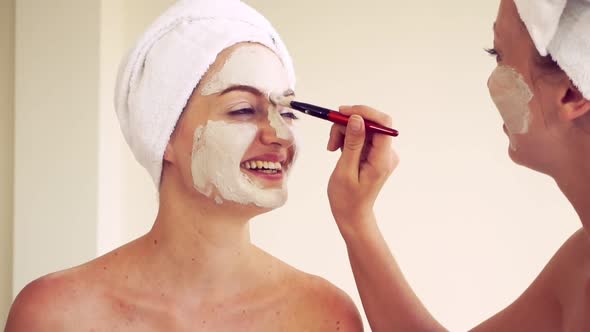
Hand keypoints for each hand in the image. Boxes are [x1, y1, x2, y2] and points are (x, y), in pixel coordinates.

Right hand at [327, 105, 398, 235]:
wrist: (352, 215)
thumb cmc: (346, 199)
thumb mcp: (345, 170)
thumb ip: (353, 143)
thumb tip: (357, 119)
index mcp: (382, 159)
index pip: (382, 123)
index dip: (363, 112)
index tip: (342, 113)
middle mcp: (387, 154)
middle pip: (370, 123)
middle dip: (347, 125)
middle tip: (331, 140)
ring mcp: (381, 154)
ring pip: (363, 128)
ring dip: (344, 133)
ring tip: (332, 148)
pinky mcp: (374, 154)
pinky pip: (361, 136)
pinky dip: (347, 139)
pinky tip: (338, 151)